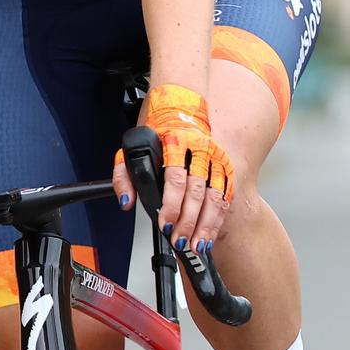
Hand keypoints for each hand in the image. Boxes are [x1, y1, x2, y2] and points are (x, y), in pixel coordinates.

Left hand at [112, 84, 232, 255]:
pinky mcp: (225, 164)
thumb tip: (126, 201)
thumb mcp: (132, 146)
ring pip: (215, 196)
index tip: (165, 223)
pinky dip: (219, 216)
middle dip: (188, 221)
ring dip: (206, 224)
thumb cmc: (157, 127)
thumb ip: (124, 175)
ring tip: (197, 245)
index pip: (175, 178)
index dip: (171, 204)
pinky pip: (225, 194)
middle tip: (179, 240)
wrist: (182, 104)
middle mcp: (199, 151)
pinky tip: (211, 232)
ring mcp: (215, 158)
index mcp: (175, 144)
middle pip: (196, 192)